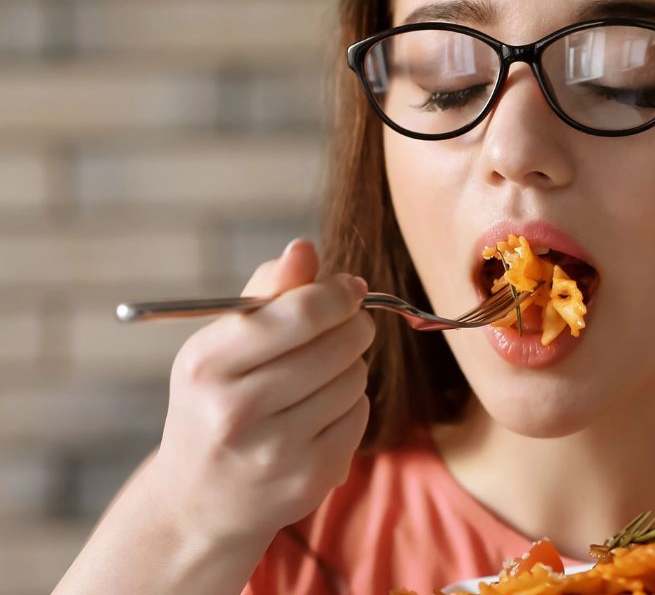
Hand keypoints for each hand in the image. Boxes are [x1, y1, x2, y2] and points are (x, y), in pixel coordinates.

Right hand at [140, 239, 374, 546]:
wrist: (199, 502)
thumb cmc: (216, 402)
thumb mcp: (220, 345)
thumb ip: (266, 292)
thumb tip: (304, 248)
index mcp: (207, 364)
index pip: (298, 312)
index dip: (338, 293)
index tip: (351, 288)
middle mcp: (236, 410)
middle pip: (338, 344)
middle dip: (353, 325)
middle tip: (348, 324)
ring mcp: (275, 450)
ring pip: (354, 378)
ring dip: (350, 366)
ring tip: (322, 374)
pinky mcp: (309, 479)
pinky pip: (360, 415)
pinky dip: (351, 404)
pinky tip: (321, 411)